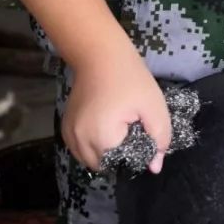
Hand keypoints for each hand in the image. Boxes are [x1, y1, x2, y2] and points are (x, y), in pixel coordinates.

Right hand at [62, 47, 170, 173]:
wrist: (101, 56)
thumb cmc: (131, 79)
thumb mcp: (154, 107)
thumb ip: (159, 138)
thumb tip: (154, 168)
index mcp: (101, 138)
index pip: (121, 164)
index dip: (135, 155)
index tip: (141, 134)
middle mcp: (80, 141)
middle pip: (104, 165)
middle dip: (119, 155)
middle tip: (131, 129)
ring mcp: (69, 135)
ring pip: (90, 160)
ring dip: (105, 152)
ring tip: (118, 127)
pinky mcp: (65, 128)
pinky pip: (79, 149)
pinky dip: (92, 146)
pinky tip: (104, 128)